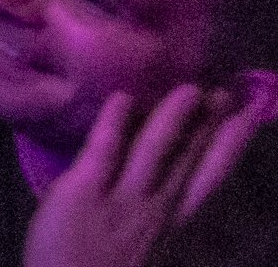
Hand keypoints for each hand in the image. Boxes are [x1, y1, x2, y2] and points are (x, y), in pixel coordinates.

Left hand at [24, 84, 268, 266]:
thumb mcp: (142, 242)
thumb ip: (151, 209)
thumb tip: (161, 172)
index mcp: (170, 221)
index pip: (207, 178)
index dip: (229, 146)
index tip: (248, 116)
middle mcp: (155, 209)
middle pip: (190, 160)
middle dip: (211, 125)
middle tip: (229, 90)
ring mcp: (121, 201)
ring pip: (154, 150)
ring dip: (174, 117)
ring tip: (190, 88)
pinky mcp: (83, 193)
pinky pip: (103, 151)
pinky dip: (113, 122)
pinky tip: (122, 98)